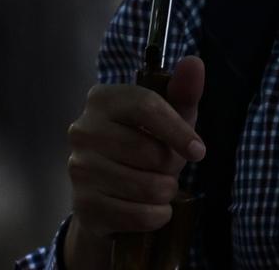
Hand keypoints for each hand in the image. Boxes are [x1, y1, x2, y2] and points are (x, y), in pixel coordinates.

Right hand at [62, 55, 205, 268]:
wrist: (109, 194)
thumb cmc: (144, 145)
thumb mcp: (168, 117)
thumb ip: (183, 91)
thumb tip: (194, 62)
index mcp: (102, 99)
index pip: (147, 107)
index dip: (178, 131)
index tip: (199, 151)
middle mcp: (83, 130)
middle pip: (150, 152)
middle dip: (170, 166)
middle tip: (166, 168)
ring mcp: (79, 169)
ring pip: (147, 186)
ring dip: (164, 193)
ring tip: (158, 187)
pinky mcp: (83, 206)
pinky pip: (138, 215)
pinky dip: (156, 216)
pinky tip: (151, 208)